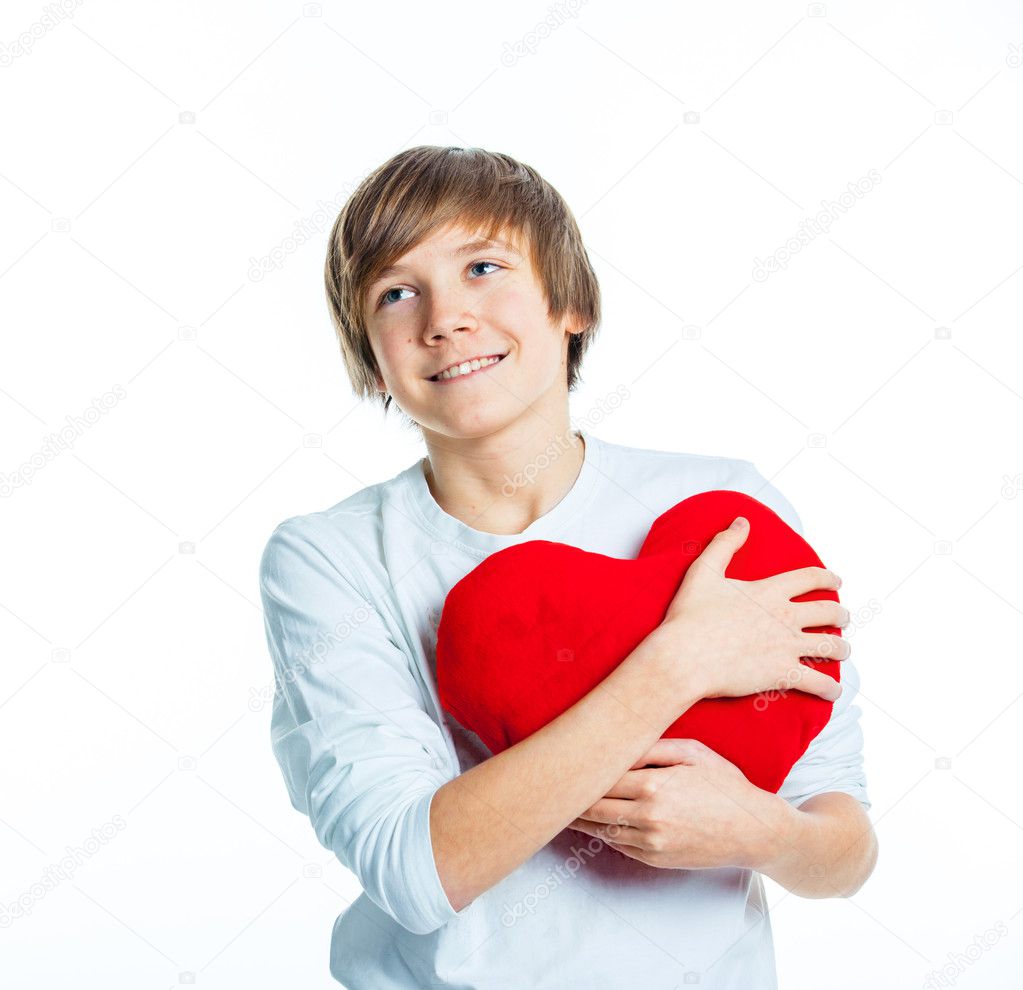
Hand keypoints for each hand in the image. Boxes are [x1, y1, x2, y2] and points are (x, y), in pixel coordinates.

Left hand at [566, 738, 786, 869]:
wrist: (754, 832)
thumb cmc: (725, 785)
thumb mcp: (693, 753)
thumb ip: (652, 747)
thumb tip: (617, 740)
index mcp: (654, 785)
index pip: (600, 778)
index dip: (578, 770)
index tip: (561, 761)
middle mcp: (648, 817)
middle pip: (591, 807)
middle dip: (569, 796)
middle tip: (550, 783)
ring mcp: (650, 843)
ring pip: (599, 829)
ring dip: (578, 816)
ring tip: (560, 802)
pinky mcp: (654, 859)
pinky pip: (616, 844)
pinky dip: (599, 830)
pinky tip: (588, 818)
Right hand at [644, 515, 849, 702]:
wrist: (684, 657)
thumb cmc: (690, 616)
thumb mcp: (704, 572)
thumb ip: (724, 544)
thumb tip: (742, 521)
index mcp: (770, 591)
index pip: (811, 578)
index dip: (828, 578)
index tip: (836, 581)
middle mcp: (786, 617)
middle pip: (830, 611)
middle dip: (841, 614)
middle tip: (843, 617)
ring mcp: (788, 647)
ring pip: (833, 646)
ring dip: (842, 648)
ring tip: (842, 650)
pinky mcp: (783, 674)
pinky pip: (820, 683)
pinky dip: (830, 689)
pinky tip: (832, 691)